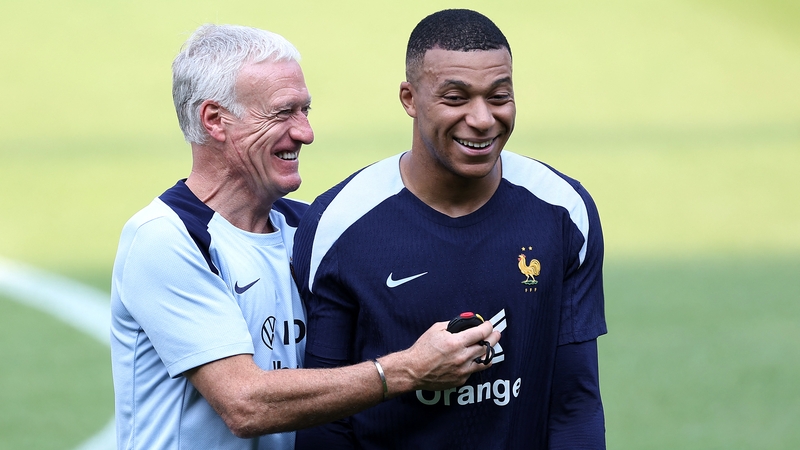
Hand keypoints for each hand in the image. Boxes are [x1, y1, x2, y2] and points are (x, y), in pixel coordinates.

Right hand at [379, 320, 500, 393]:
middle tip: (496, 333)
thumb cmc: (422, 349)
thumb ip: (453, 324)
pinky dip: (474, 363)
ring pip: (485, 361)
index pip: (481, 333)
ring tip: (491, 347)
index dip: (488, 327)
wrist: (413, 370)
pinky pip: (473, 370)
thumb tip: (466, 321)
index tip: (489, 324)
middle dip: (494, 337)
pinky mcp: (460, 380)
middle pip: (487, 346)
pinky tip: (473, 359)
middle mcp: (462, 357)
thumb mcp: (436, 329)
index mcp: (456, 343)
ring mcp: (462, 370)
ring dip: (489, 352)